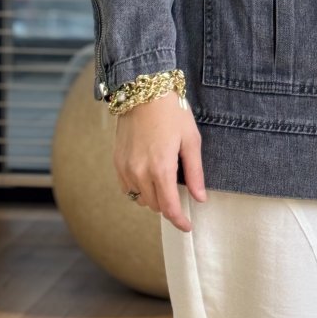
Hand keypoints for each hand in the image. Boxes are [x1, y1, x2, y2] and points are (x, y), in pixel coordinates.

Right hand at [114, 93, 207, 232]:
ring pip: (140, 199)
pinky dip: (139, 189)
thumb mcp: (191, 140)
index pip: (169, 208)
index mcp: (161, 169)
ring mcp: (125, 168)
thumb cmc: (172, 113)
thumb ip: (195, 173)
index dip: (179, 221)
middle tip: (180, 194)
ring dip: (153, 198)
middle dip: (169, 206)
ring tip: (165, 182)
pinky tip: (149, 176)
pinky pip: (127, 187)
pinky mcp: (117, 162)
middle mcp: (140, 172)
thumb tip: (200, 198)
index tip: (187, 226)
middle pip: (155, 205)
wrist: (143, 91)